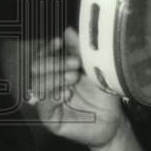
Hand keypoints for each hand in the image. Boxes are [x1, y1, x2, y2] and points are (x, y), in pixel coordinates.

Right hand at [28, 27, 124, 148]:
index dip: (49, 48)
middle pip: (36, 68)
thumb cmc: (103, 94)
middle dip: (55, 62)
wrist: (113, 120)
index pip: (43, 57)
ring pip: (37, 84)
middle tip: (75, 63)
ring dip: (56, 77)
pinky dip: (53, 95)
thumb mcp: (92, 69)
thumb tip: (68, 31)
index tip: (60, 42)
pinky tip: (65, 93)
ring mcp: (47, 102)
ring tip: (74, 76)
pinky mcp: (50, 119)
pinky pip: (43, 104)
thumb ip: (79, 51)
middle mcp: (49, 86)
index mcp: (57, 72)